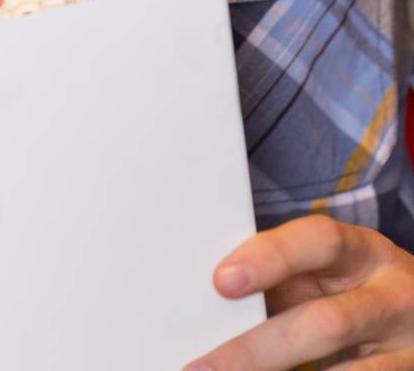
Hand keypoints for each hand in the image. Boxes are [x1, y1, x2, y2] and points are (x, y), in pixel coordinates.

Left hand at [182, 215, 413, 369]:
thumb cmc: (355, 293)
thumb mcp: (330, 275)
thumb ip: (285, 282)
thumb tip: (214, 303)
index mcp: (364, 252)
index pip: (319, 240)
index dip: (271, 256)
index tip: (222, 281)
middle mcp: (394, 296)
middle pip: (325, 323)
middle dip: (258, 350)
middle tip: (205, 367)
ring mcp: (408, 349)